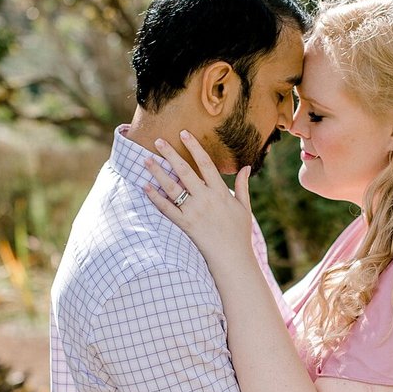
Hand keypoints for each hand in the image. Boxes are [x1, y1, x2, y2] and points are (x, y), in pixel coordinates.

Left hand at [143, 131, 255, 271]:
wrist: (232, 257)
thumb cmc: (239, 231)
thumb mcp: (244, 206)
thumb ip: (242, 185)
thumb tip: (246, 167)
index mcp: (220, 192)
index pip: (205, 163)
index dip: (194, 147)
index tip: (184, 134)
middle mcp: (205, 199)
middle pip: (184, 171)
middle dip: (170, 154)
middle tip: (157, 140)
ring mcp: (194, 212)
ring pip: (172, 188)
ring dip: (158, 173)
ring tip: (146, 160)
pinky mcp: (185, 224)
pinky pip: (167, 209)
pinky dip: (155, 198)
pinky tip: (146, 187)